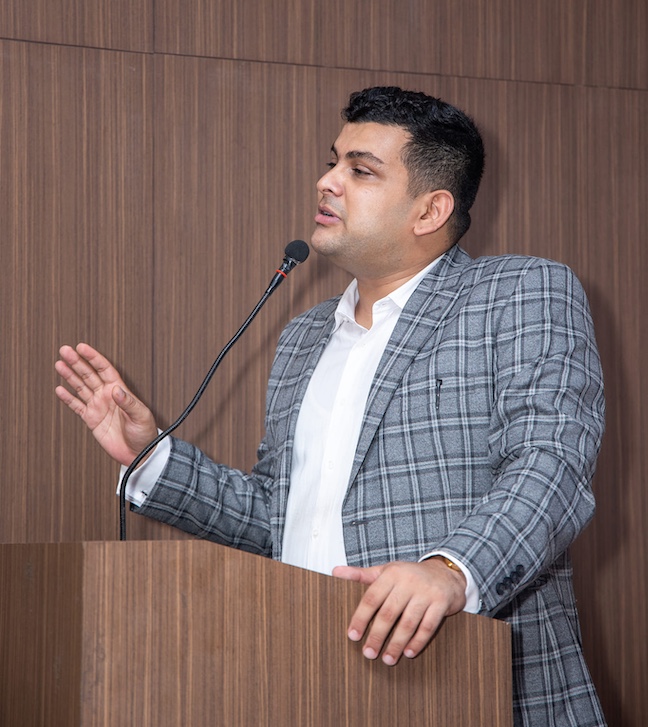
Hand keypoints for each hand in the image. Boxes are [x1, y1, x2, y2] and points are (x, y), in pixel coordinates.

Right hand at [55, 343, 157, 465]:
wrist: (139, 453)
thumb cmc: (145, 433)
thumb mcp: (141, 416)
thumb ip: (128, 402)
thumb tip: (117, 390)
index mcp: (119, 390)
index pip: (104, 369)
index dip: (93, 358)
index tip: (82, 348)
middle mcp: (106, 395)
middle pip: (89, 375)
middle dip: (77, 362)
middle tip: (65, 350)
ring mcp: (98, 406)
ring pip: (81, 387)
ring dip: (70, 376)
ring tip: (59, 364)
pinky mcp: (91, 419)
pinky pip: (77, 406)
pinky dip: (68, 398)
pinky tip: (59, 389)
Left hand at [332, 558, 466, 665]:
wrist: (446, 573)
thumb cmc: (410, 575)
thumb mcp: (386, 571)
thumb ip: (361, 574)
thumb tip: (334, 571)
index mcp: (391, 573)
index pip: (372, 598)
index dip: (361, 618)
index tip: (353, 636)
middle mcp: (408, 581)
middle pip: (389, 613)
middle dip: (377, 635)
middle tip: (368, 654)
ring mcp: (426, 592)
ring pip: (408, 622)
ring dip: (396, 643)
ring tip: (387, 659)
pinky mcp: (441, 603)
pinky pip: (428, 626)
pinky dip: (418, 642)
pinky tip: (408, 653)